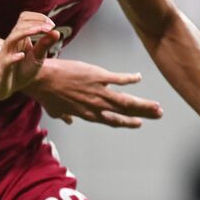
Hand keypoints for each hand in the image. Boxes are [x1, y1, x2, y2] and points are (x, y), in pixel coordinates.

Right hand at [0, 11, 59, 101]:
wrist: (4, 88)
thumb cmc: (20, 71)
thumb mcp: (37, 57)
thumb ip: (45, 45)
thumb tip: (56, 32)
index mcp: (19, 38)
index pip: (25, 19)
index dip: (38, 18)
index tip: (52, 25)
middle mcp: (11, 43)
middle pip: (19, 25)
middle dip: (36, 23)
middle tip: (50, 27)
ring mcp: (5, 55)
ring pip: (12, 39)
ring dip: (26, 32)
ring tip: (39, 31)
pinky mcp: (2, 68)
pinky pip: (6, 60)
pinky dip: (13, 57)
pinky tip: (22, 56)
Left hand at [26, 59, 160, 127]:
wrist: (42, 79)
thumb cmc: (46, 95)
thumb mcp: (56, 111)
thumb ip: (66, 116)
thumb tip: (69, 121)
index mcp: (87, 114)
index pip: (112, 121)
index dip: (126, 122)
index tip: (138, 123)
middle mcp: (96, 106)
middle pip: (124, 112)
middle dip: (142, 113)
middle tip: (158, 114)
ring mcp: (98, 92)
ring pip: (126, 100)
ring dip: (143, 103)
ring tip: (157, 106)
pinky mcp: (98, 76)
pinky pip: (119, 79)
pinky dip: (130, 78)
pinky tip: (139, 77)